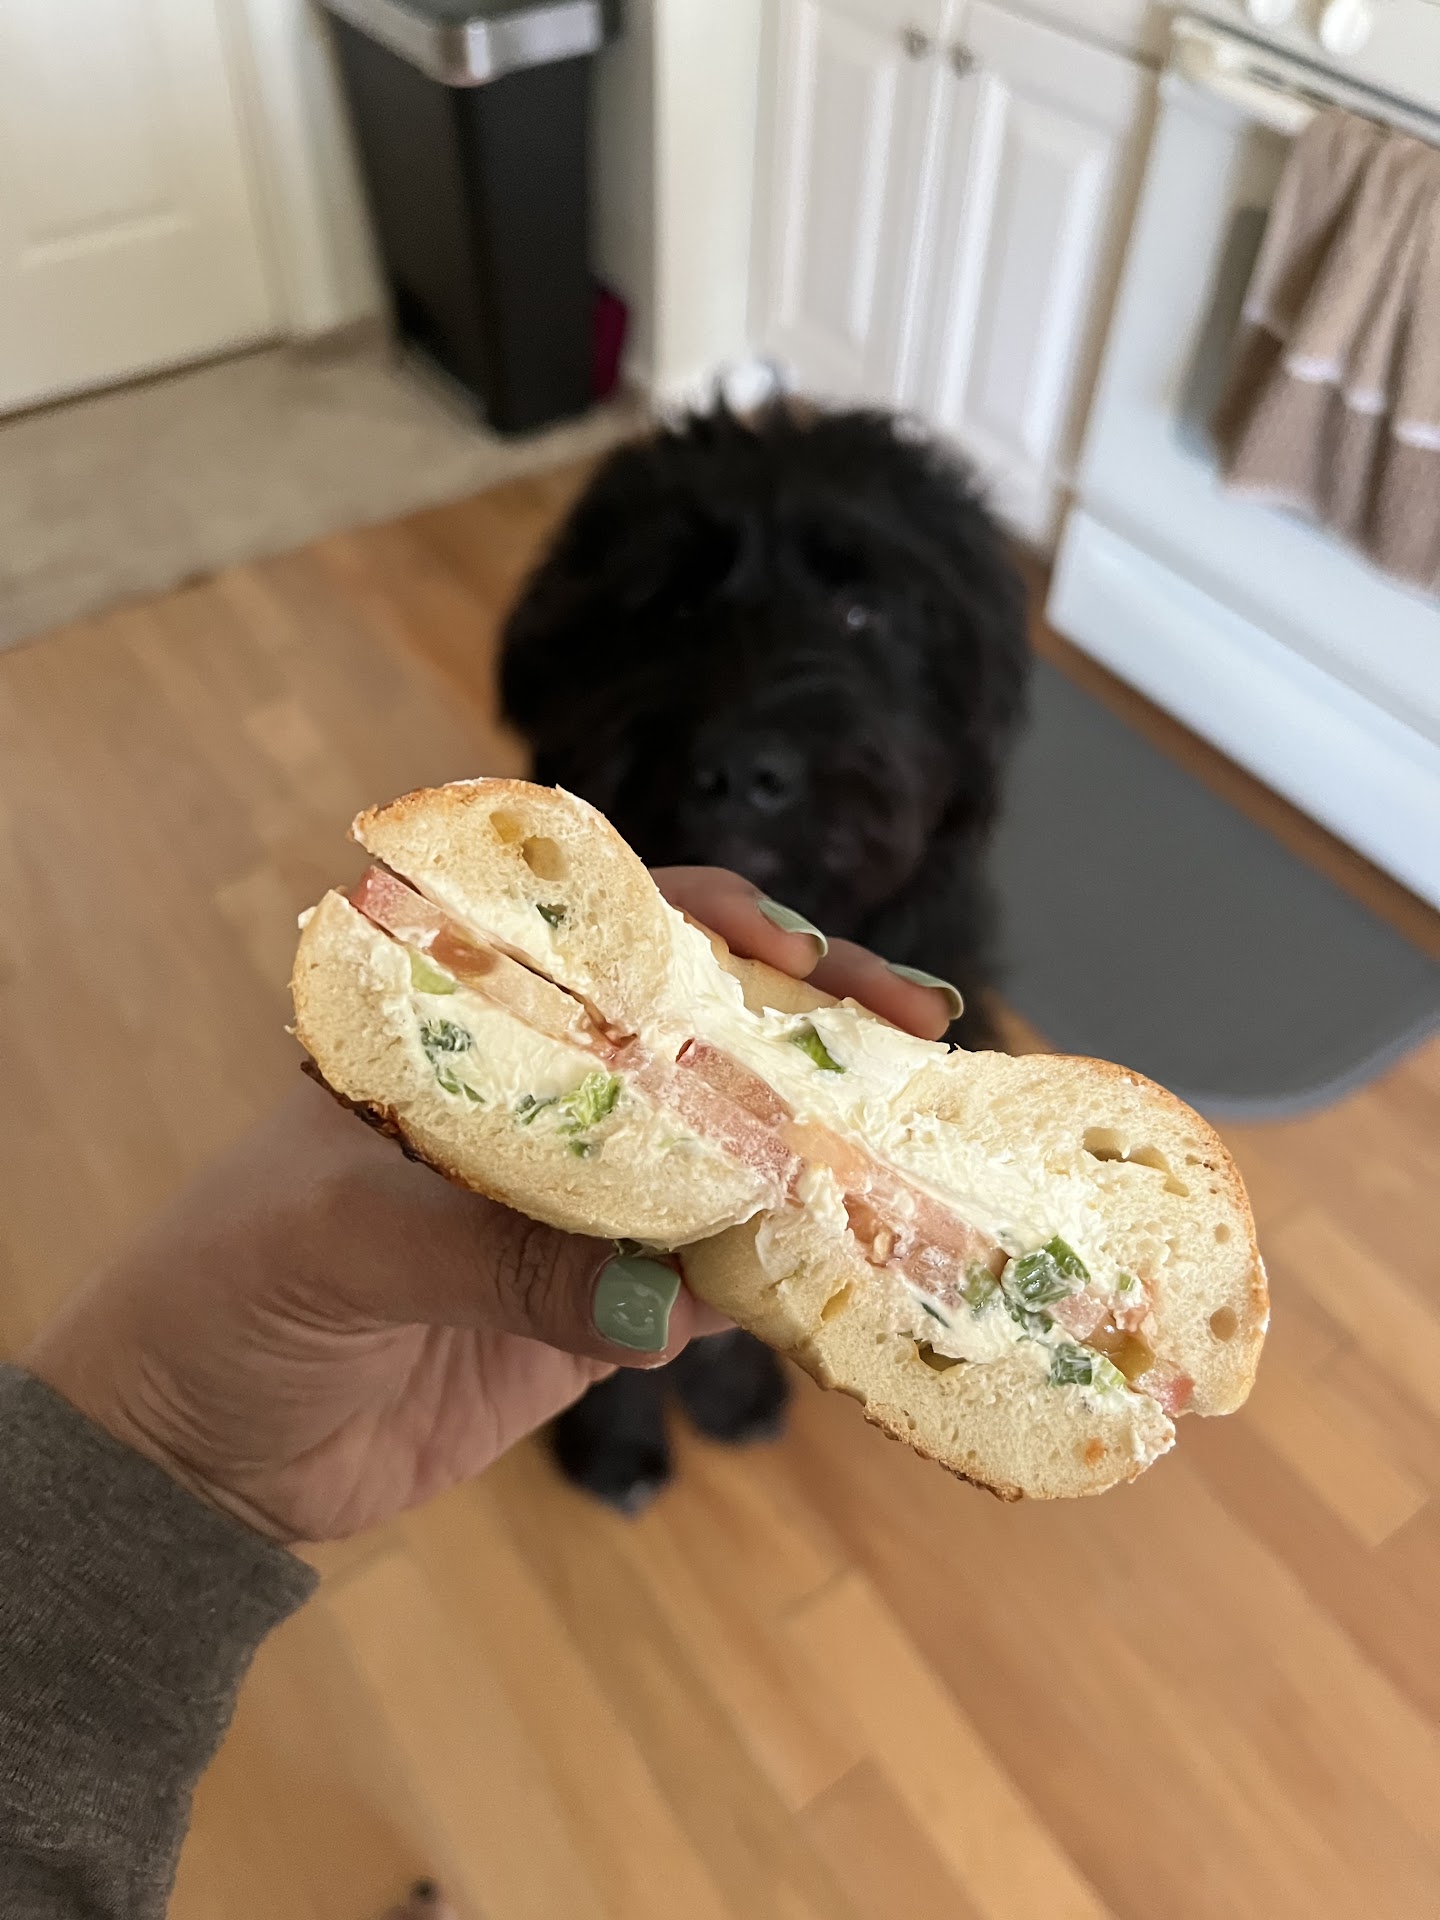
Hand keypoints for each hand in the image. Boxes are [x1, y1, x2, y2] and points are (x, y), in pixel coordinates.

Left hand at [24, 871, 956, 1544]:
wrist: (198, 1450)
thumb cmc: (229, 1291)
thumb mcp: (336, 1240)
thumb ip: (490, 1259)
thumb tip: (658, 1305)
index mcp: (463, 1028)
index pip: (601, 942)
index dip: (707, 926)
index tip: (799, 948)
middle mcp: (539, 1097)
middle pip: (694, 1034)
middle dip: (806, 1021)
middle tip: (915, 1025)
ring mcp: (581, 1204)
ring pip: (724, 1154)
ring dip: (817, 1145)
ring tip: (924, 1134)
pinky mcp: (600, 1311)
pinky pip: (711, 1283)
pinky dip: (782, 1276)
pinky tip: (853, 1263)